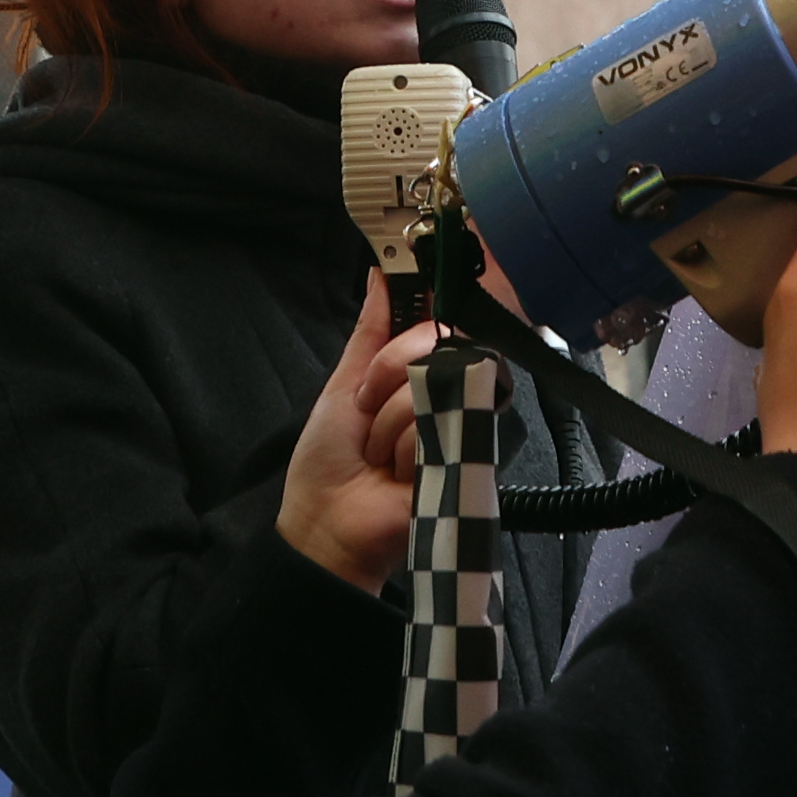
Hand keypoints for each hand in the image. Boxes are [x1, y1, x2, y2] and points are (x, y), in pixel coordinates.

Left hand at [276, 271, 439, 595]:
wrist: (327, 523)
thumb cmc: (328, 461)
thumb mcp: (343, 384)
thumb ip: (370, 331)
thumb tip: (381, 274)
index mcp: (414, 376)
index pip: (434, 326)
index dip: (423, 321)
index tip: (412, 316)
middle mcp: (444, 397)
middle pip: (433, 346)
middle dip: (385, 376)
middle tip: (365, 412)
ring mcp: (459, 428)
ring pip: (431, 386)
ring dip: (387, 423)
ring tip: (379, 454)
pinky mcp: (468, 460)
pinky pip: (438, 427)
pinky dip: (404, 450)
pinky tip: (397, 474)